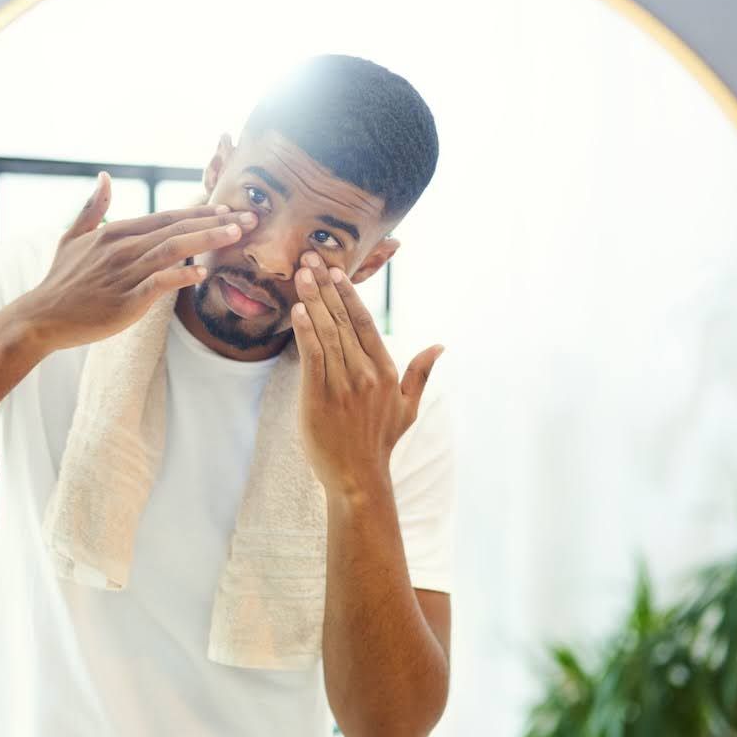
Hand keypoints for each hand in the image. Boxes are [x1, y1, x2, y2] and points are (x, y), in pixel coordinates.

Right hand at [23, 172, 258, 349]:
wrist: (40, 318)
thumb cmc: (60, 281)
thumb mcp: (72, 237)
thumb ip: (92, 208)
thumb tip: (104, 177)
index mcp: (114, 232)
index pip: (165, 217)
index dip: (199, 213)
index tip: (228, 209)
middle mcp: (122, 248)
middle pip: (176, 229)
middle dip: (215, 222)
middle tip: (250, 218)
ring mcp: (124, 274)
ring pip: (173, 250)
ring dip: (207, 241)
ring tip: (237, 236)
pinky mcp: (125, 301)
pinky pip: (159, 284)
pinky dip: (181, 277)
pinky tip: (202, 274)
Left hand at [290, 251, 442, 494]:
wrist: (359, 477)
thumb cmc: (380, 442)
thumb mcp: (408, 408)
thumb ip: (421, 374)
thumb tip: (439, 346)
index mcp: (385, 371)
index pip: (365, 322)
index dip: (349, 293)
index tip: (336, 270)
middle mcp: (366, 373)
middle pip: (343, 321)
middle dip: (326, 287)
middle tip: (310, 258)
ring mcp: (343, 385)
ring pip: (327, 334)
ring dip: (312, 301)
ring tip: (301, 275)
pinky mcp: (319, 398)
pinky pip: (312, 358)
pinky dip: (305, 332)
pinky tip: (298, 310)